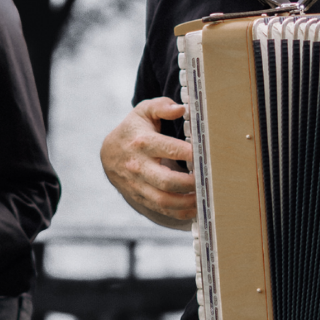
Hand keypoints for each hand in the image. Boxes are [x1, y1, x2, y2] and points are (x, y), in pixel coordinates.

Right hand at [100, 98, 195, 227]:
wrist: (109, 154)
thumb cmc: (133, 130)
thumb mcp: (143, 112)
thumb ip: (161, 107)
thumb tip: (181, 109)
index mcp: (143, 142)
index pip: (169, 149)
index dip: (190, 153)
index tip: (207, 155)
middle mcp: (139, 166)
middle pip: (167, 181)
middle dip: (191, 184)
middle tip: (209, 180)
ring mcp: (138, 185)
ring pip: (164, 200)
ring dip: (187, 202)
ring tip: (205, 197)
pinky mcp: (140, 197)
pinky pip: (161, 209)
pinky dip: (180, 212)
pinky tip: (195, 208)